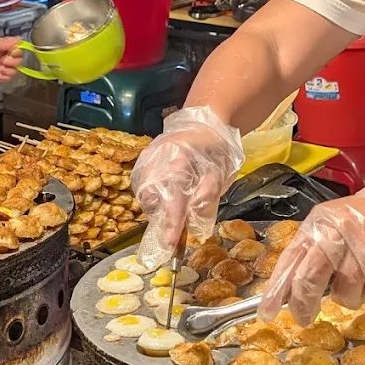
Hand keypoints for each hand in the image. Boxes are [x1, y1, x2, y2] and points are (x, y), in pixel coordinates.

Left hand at [0, 37, 22, 86]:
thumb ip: (3, 41)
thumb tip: (19, 39)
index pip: (15, 46)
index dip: (17, 49)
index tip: (12, 51)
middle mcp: (0, 56)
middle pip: (18, 57)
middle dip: (14, 59)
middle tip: (3, 61)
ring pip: (15, 68)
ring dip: (10, 69)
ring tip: (0, 69)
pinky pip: (9, 77)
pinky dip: (6, 76)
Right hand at [131, 107, 244, 267]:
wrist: (205, 122)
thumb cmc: (216, 148)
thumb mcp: (221, 173)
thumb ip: (207, 197)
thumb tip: (194, 224)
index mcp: (180, 158)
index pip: (173, 197)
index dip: (171, 222)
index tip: (170, 243)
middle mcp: (158, 157)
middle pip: (152, 198)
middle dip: (163, 218)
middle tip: (175, 231)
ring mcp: (147, 157)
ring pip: (145, 194)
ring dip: (158, 208)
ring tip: (174, 211)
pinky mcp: (143, 159)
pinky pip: (142, 186)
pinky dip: (153, 198)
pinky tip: (166, 197)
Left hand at [259, 149, 364, 325]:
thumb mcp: (336, 227)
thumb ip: (313, 253)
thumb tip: (289, 290)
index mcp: (320, 223)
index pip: (291, 259)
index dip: (277, 289)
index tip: (267, 311)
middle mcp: (338, 233)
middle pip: (310, 280)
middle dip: (304, 304)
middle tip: (304, 318)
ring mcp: (364, 247)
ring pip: (345, 294)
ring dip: (353, 295)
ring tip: (364, 276)